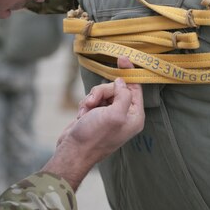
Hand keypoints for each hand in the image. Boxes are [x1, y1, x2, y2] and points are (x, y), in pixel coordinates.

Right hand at [42, 56, 143, 189]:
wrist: (73, 151)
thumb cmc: (94, 136)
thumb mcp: (115, 114)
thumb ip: (123, 95)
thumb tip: (122, 81)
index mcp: (134, 116)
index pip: (136, 88)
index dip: (129, 72)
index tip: (122, 58)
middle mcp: (124, 115)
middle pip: (116, 88)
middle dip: (102, 92)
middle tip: (93, 102)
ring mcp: (109, 115)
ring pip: (102, 92)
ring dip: (92, 99)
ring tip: (86, 112)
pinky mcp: (96, 115)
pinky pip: (92, 100)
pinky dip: (85, 105)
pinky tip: (82, 116)